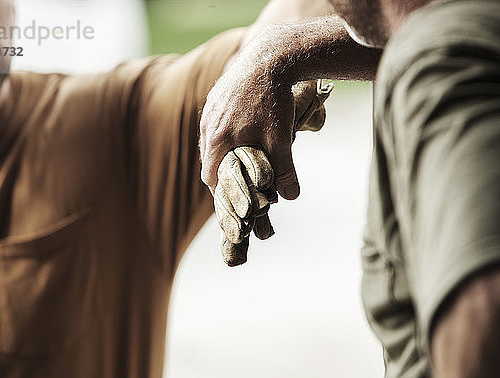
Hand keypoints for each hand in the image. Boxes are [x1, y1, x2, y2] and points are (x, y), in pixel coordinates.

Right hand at [200, 36, 299, 199]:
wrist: (270, 57)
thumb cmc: (274, 101)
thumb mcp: (281, 140)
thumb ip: (285, 171)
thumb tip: (292, 196)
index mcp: (218, 140)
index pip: (210, 177)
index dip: (223, 191)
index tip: (237, 197)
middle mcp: (208, 126)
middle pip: (208, 161)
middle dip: (224, 173)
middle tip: (243, 181)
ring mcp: (209, 110)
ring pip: (210, 142)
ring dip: (223, 153)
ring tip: (244, 159)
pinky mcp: (215, 97)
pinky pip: (214, 124)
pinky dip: (224, 135)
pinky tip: (242, 134)